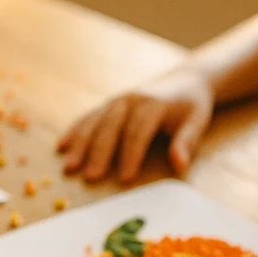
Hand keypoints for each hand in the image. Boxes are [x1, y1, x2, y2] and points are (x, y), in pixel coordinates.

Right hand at [57, 64, 214, 182]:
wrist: (185, 78)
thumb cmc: (191, 106)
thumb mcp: (196, 121)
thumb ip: (186, 142)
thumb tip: (179, 164)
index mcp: (153, 104)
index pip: (138, 132)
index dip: (131, 155)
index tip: (125, 178)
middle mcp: (131, 100)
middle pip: (111, 128)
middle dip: (99, 153)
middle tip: (90, 177)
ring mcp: (117, 100)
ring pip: (94, 122)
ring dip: (80, 144)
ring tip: (69, 166)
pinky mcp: (109, 103)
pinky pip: (88, 117)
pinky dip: (74, 131)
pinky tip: (61, 146)